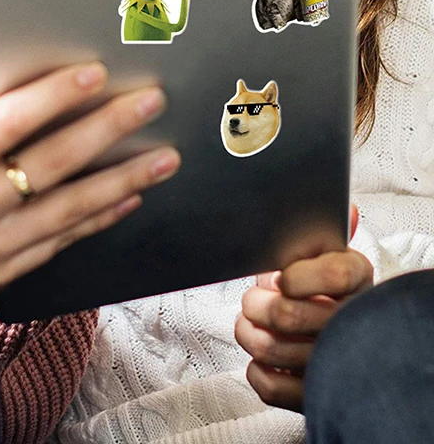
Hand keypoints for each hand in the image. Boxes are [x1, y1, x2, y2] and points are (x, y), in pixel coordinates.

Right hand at [0, 56, 179, 290]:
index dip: (54, 95)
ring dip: (123, 179)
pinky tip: (129, 197)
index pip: (9, 120)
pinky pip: (62, 242)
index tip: (96, 73)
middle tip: (150, 103)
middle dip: (107, 128)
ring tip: (164, 156)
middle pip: (54, 161)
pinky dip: (98, 219)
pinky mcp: (3, 271)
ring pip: (70, 207)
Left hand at [235, 205, 372, 410]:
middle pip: (288, 313)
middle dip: (256, 304)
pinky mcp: (313, 395)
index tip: (282, 277)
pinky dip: (256, 370)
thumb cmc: (319, 291)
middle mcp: (351, 323)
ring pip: (271, 348)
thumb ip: (323, 233)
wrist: (335, 341)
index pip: (335, 274)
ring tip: (252, 323)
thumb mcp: (323, 256)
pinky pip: (268, 384)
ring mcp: (334, 363)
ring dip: (249, 333)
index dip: (299, 275)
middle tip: (255, 300)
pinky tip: (264, 357)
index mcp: (357, 281)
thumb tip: (348, 209)